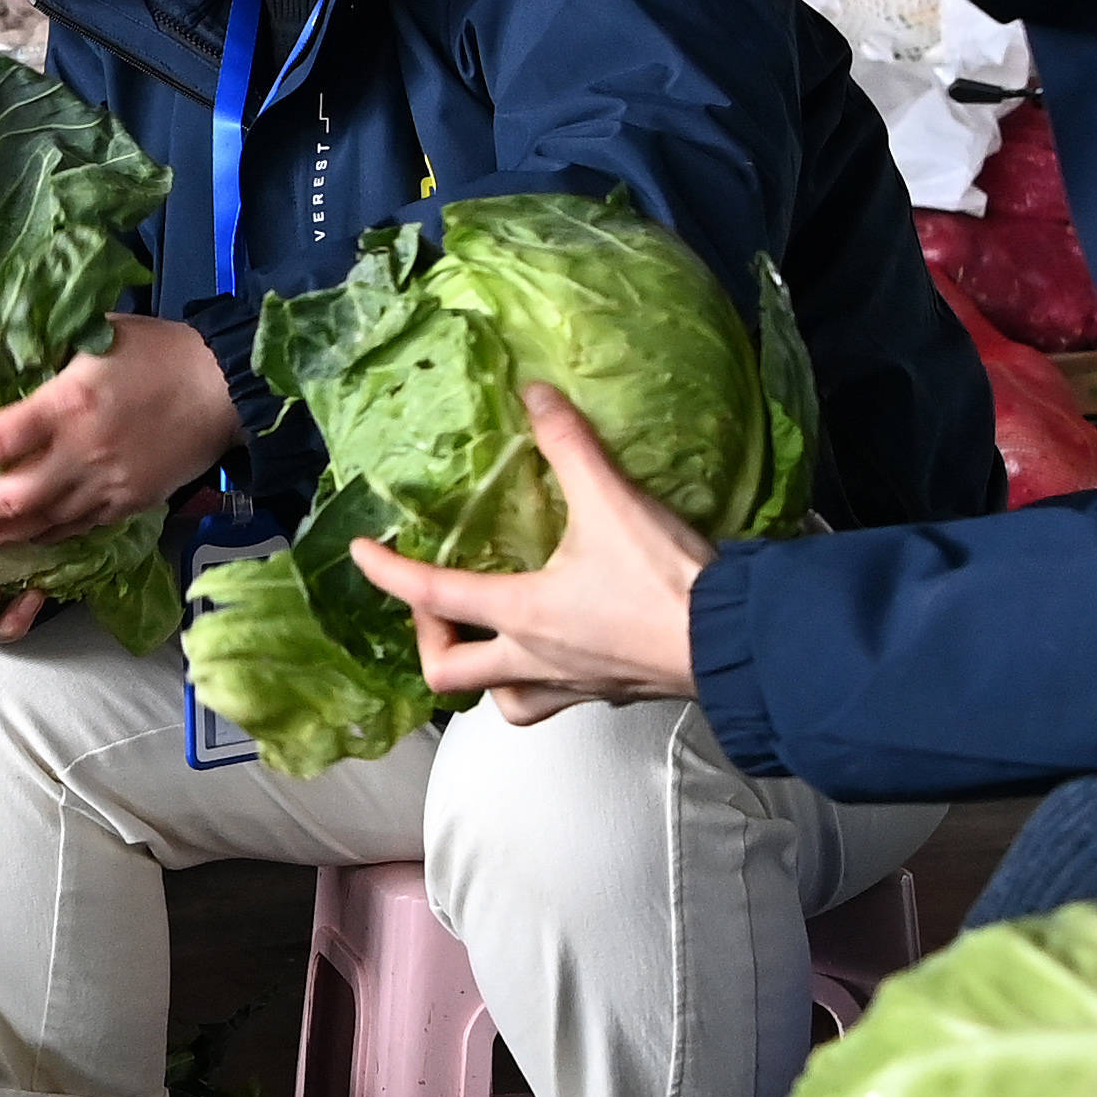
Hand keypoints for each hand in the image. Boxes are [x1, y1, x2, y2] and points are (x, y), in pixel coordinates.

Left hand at [0, 313, 240, 557]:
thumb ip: (25, 333)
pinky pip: (73, 531)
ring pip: (38, 526)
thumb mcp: (91, 329)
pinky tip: (19, 538)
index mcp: (69, 404)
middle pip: (8, 500)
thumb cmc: (157, 351)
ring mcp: (106, 485)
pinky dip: (40, 538)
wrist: (225, 388)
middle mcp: (83, 453)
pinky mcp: (126, 505)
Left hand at [348, 384, 711, 716]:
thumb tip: (534, 394)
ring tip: (488, 639)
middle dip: (428, 641)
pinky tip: (556, 651)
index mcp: (523, 613)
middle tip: (435, 607)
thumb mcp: (611, 500)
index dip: (387, 572)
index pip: (432, 594)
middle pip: (449, 675)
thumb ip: (568, 444)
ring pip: (503, 702)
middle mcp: (536, 659)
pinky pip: (554, 700)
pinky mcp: (608, 693)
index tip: (362, 553)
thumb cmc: (666, 583)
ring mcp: (573, 685)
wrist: (734, 641)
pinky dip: (538, 680)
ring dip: (484, 676)